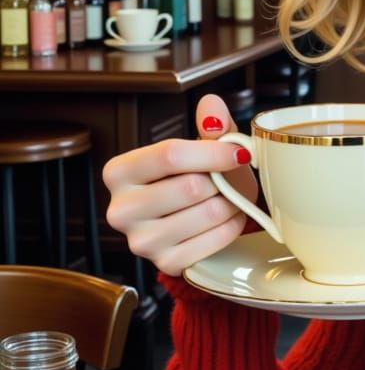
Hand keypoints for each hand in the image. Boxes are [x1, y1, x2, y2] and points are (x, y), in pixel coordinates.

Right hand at [103, 94, 258, 275]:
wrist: (199, 222)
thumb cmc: (199, 179)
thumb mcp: (204, 148)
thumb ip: (210, 126)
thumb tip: (211, 106)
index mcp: (121, 171)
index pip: (169, 155)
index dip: (212, 152)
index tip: (239, 152)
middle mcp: (121, 209)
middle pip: (190, 186)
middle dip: (222, 182)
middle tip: (228, 181)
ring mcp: (140, 241)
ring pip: (206, 213)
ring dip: (230, 205)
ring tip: (227, 199)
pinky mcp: (164, 263)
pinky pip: (213, 241)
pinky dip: (230, 228)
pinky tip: (224, 220)